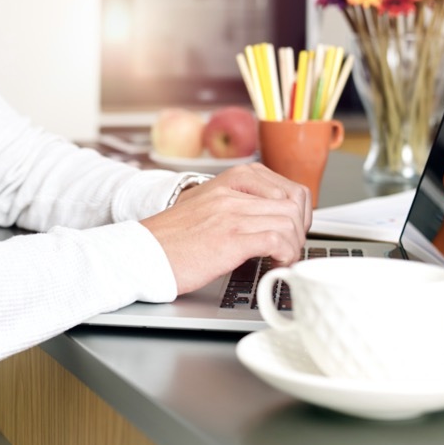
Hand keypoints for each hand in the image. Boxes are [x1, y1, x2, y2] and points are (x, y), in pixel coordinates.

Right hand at [140, 163, 311, 294]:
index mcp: (230, 180)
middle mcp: (233, 193)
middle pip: (294, 205)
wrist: (143, 253)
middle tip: (288, 247)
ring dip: (293, 245)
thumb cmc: (171, 237)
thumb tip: (268, 215)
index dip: (298, 214)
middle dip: (300, 230)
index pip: (288, 187)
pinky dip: (285, 254)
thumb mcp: (207, 206)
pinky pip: (278, 240)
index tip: (291, 230)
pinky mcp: (230, 239)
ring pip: (290, 221)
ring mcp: (232, 214)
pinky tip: (274, 263)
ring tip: (281, 258)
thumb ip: (236, 203)